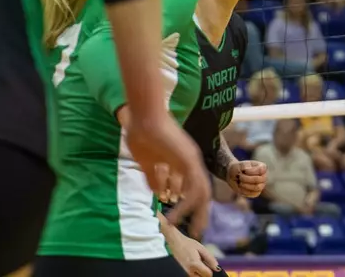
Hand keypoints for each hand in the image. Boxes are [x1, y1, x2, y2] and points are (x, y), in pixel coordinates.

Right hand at [125, 109, 209, 234]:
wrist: (143, 115)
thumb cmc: (142, 134)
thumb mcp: (147, 162)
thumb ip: (154, 177)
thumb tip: (159, 193)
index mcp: (183, 160)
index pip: (192, 186)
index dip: (189, 202)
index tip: (181, 217)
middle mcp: (191, 161)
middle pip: (202, 191)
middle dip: (200, 211)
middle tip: (198, 229)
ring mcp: (192, 159)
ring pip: (200, 192)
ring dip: (192, 210)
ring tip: (183, 225)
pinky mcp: (188, 159)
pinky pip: (193, 186)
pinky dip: (187, 202)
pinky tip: (176, 212)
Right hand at [163, 225, 219, 276]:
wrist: (175, 243)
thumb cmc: (188, 244)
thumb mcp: (202, 249)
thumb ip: (210, 259)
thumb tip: (217, 268)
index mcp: (195, 264)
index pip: (208, 275)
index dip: (212, 271)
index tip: (211, 265)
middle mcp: (189, 271)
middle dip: (206, 272)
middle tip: (204, 263)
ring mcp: (185, 273)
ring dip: (201, 273)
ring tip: (199, 262)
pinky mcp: (183, 272)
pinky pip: (192, 276)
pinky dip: (196, 272)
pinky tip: (195, 264)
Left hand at [227, 159, 266, 198]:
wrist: (234, 176)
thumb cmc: (238, 168)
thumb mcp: (240, 165)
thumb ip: (245, 166)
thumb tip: (247, 171)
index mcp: (262, 167)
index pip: (261, 170)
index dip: (251, 171)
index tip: (244, 170)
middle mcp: (264, 176)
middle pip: (259, 180)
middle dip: (247, 179)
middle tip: (240, 177)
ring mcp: (261, 185)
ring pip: (256, 187)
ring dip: (245, 185)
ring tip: (240, 182)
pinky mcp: (256, 193)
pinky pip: (253, 194)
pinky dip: (245, 191)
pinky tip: (241, 187)